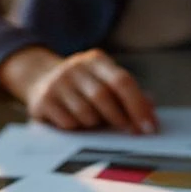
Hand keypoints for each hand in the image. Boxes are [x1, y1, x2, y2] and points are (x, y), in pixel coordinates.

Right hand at [0, 47, 158, 133]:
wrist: (40, 79)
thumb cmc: (83, 86)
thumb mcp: (104, 81)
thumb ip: (128, 93)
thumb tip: (151, 109)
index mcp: (95, 60)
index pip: (121, 80)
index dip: (138, 105)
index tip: (149, 127)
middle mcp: (75, 68)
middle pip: (103, 97)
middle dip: (120, 118)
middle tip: (129, 131)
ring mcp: (57, 83)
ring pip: (86, 114)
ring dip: (95, 124)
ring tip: (93, 120)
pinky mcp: (43, 101)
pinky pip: (69, 123)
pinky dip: (77, 128)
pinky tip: (74, 121)